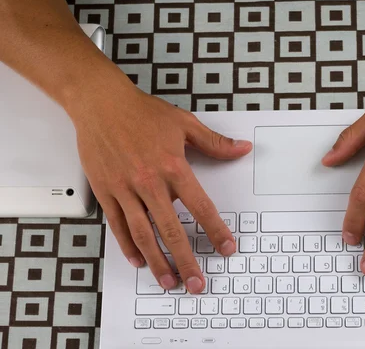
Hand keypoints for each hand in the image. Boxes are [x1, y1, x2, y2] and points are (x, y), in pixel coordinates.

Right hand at [71, 86, 250, 292]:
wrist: (101, 102)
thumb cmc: (142, 112)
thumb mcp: (184, 123)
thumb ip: (215, 142)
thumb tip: (242, 149)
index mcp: (173, 166)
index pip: (200, 206)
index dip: (215, 230)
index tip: (226, 248)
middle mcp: (149, 182)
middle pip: (171, 230)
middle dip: (186, 260)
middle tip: (197, 283)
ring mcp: (125, 189)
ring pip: (143, 234)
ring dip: (157, 261)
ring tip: (169, 281)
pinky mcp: (106, 191)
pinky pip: (117, 225)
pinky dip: (128, 246)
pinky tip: (138, 260)